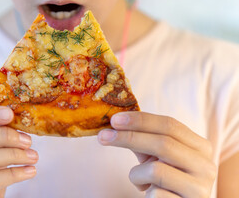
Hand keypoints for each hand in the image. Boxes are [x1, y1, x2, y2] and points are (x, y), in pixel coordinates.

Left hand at [98, 112, 216, 197]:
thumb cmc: (164, 179)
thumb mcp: (156, 156)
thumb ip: (143, 138)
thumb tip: (115, 121)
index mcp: (200, 147)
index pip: (170, 125)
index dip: (140, 120)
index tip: (114, 119)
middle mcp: (206, 166)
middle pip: (163, 143)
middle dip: (128, 137)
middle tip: (103, 136)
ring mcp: (199, 188)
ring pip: (156, 170)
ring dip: (136, 174)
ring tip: (138, 180)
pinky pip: (155, 193)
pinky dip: (144, 191)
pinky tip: (149, 193)